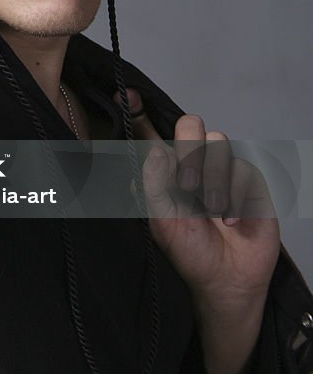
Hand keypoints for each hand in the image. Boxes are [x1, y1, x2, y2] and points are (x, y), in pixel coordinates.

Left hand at [116, 89, 280, 310]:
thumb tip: (155, 150)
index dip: (139, 111)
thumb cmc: (189, 251)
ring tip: (211, 210)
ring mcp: (221, 167)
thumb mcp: (161, 220)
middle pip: (189, 124)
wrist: (227, 278)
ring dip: (213, 179)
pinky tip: (230, 220)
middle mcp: (192, 162)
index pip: (150, 131)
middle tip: (187, 184)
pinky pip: (242, 167)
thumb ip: (153, 184)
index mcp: (164, 169)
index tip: (126, 94)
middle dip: (188, 148)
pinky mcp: (247, 178)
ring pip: (218, 141)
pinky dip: (235, 196)